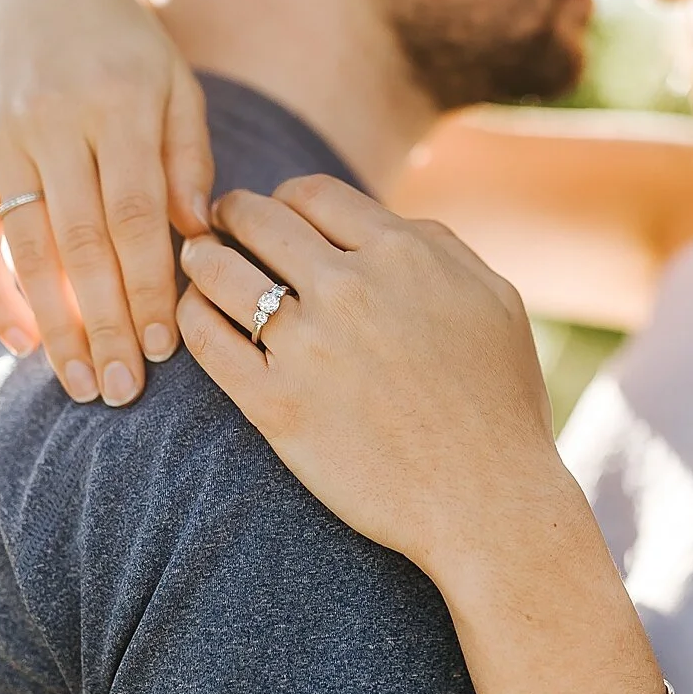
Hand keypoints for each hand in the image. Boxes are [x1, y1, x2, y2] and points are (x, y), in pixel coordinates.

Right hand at [0, 0, 214, 405]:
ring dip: (54, 324)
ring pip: (28, 249)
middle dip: (104, 325)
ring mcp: (1, 136)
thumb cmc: (129, 48)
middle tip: (121, 391)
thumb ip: (188, 158)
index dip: (149, 287)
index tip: (164, 350)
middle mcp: (55, 122)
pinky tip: (21, 340)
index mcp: (120, 106)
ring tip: (80, 381)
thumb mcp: (176, 84)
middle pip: (82, 245)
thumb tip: (194, 238)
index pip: (137, 217)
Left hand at [174, 174, 565, 575]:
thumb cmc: (501, 404)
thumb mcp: (495, 300)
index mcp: (405, 254)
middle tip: (218, 225)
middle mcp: (351, 288)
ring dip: (201, 258)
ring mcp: (309, 346)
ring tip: (198, 262)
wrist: (488, 500)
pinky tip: (196, 316)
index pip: (312, 193)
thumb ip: (441, 247)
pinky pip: (207, 338)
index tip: (272, 214)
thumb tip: (390, 223)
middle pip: (258, 220)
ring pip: (221, 271)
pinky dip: (191, 316)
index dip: (283, 198)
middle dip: (231, 215)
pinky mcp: (276, 404)